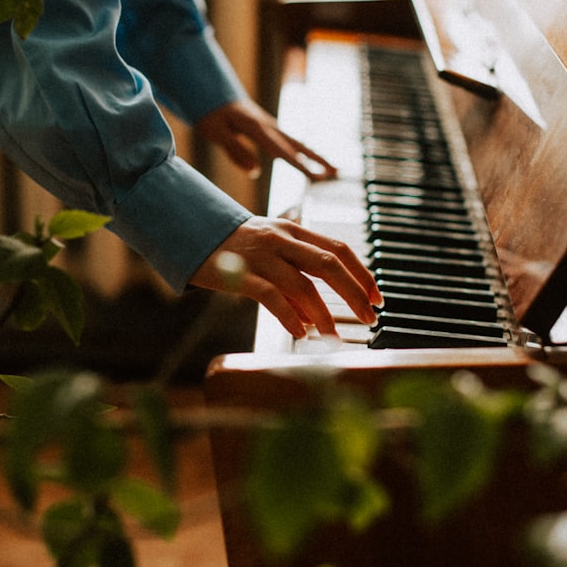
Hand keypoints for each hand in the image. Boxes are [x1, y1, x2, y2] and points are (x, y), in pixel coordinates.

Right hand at [188, 217, 381, 338]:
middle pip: (329, 263)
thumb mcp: (271, 253)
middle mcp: (281, 239)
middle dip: (354, 293)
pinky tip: (300, 332)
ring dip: (323, 313)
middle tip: (368, 318)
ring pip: (302, 283)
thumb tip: (315, 318)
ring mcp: (261, 255)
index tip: (376, 298)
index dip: (362, 274)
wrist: (191, 231)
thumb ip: (295, 279)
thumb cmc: (236, 247)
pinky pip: (270, 295)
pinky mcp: (239, 272)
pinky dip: (289, 315)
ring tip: (334, 336)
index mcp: (294, 231)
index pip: (339, 249)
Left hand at [194, 99, 337, 180]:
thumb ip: (235, 151)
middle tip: (337, 172)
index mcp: (256, 127)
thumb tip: (255, 173)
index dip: (301, 165)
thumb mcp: (215, 132)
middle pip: (297, 145)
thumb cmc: (210, 113)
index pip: (282, 151)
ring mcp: (270, 126)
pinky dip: (302, 151)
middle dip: (318, 159)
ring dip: (314, 155)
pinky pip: (289, 142)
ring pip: (296, 143)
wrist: (211, 92)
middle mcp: (268, 126)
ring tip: (332, 170)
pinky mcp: (267, 128)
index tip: (318, 177)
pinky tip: (310, 160)